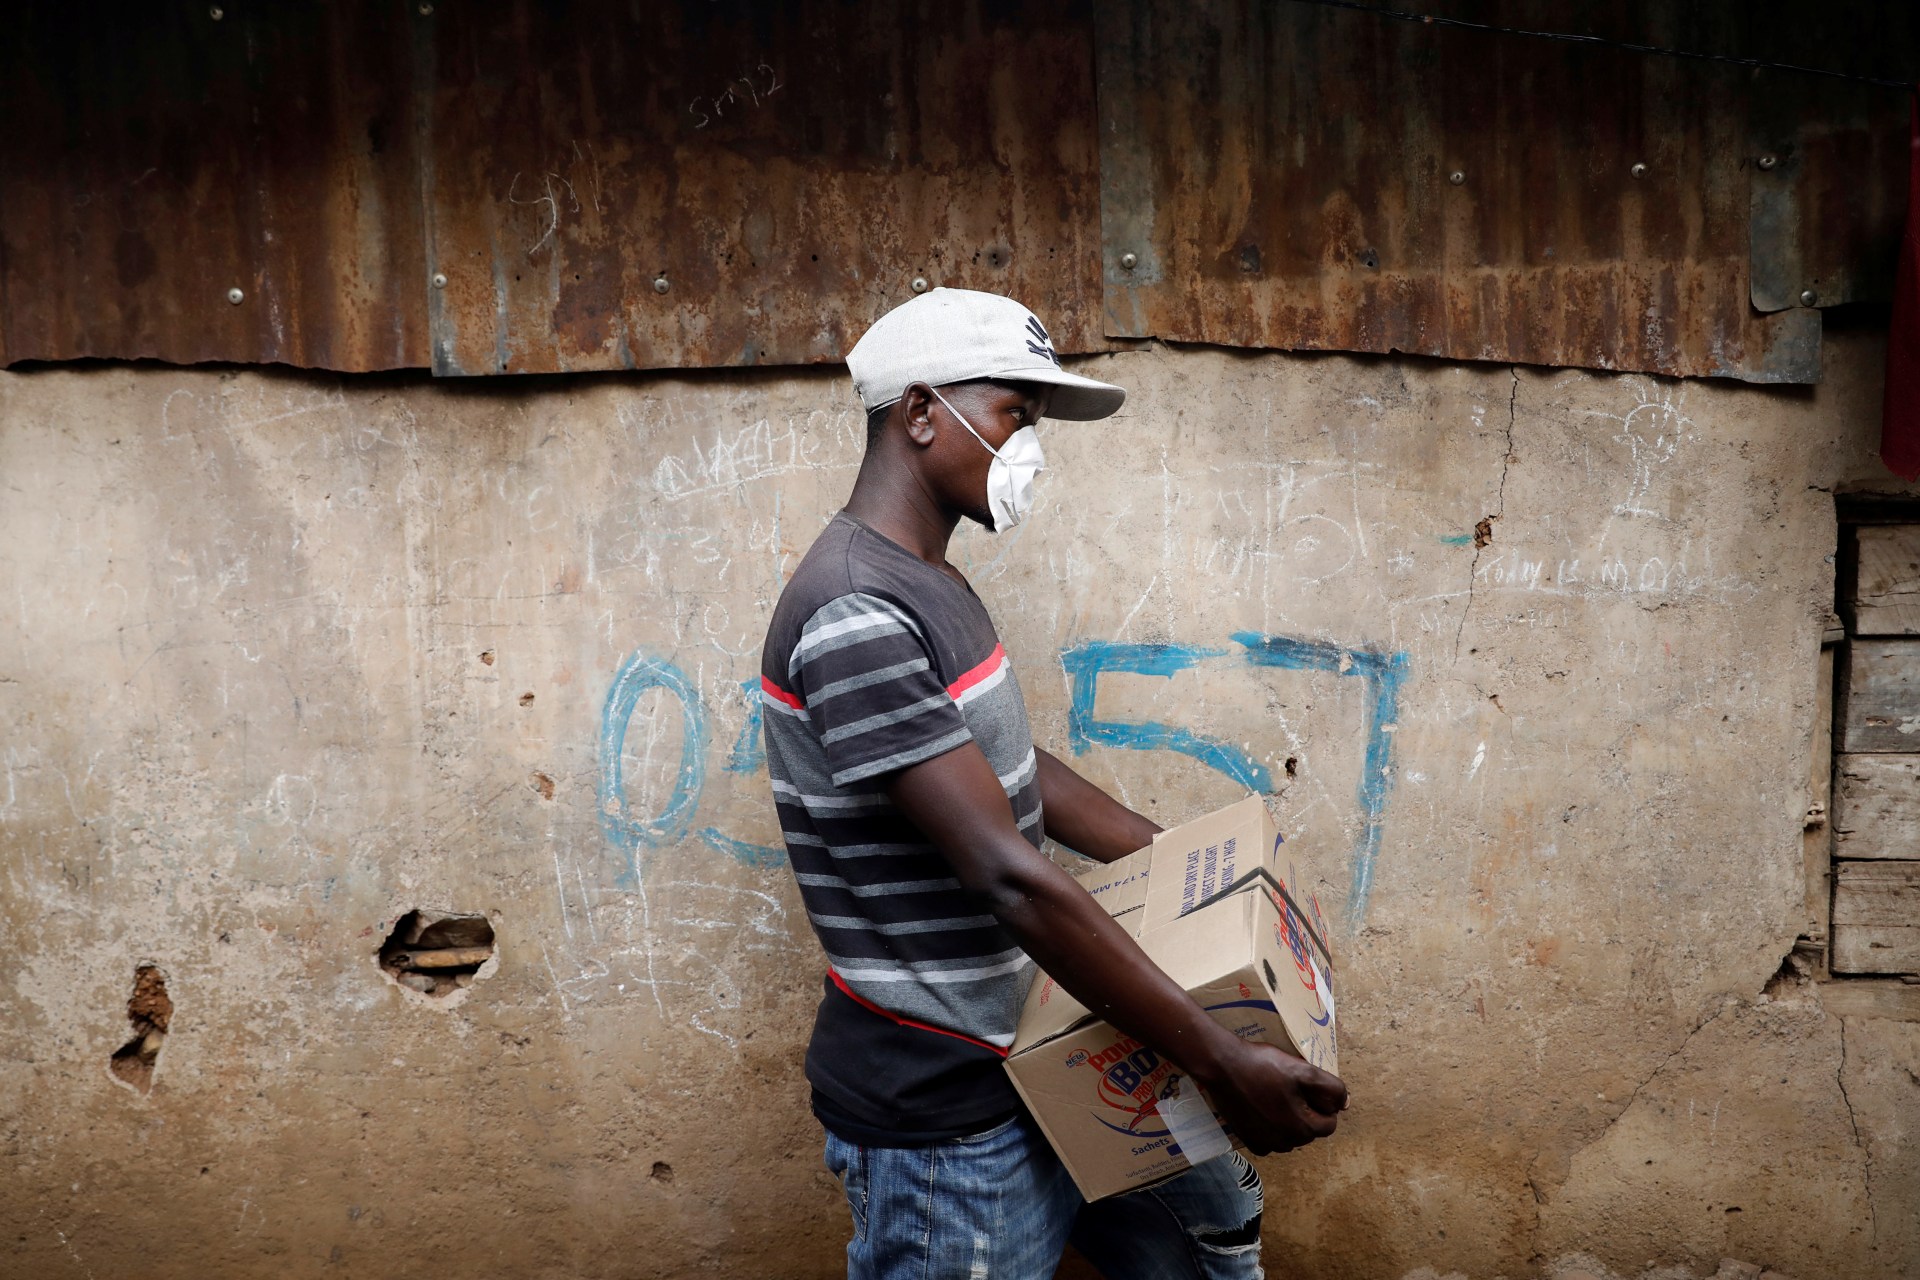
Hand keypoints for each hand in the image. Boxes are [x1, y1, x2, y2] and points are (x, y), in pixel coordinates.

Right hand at [1197, 1039, 1347, 1155]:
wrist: (1223, 1065)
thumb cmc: (1264, 1065)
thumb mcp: (1304, 1071)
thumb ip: (1331, 1089)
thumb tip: (1345, 1105)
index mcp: (1302, 1128)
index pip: (1329, 1124)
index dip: (1323, 1104)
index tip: (1307, 1087)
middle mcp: (1285, 1143)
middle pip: (1308, 1131)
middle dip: (1305, 1112)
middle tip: (1289, 1088)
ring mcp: (1265, 1144)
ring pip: (1289, 1136)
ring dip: (1288, 1121)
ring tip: (1275, 1096)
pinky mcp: (1248, 1140)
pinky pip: (1269, 1140)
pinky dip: (1269, 1128)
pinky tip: (1261, 1108)